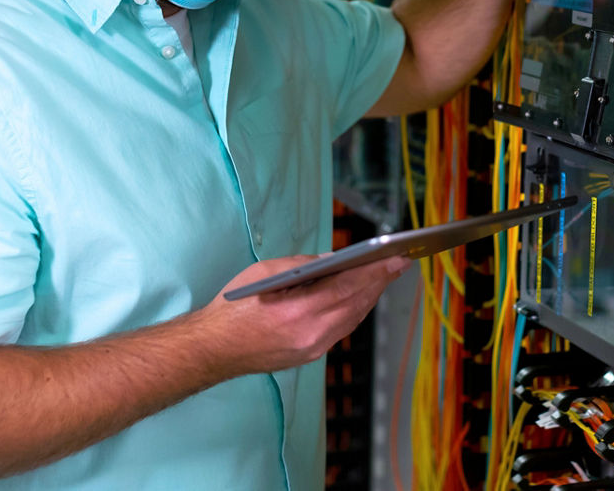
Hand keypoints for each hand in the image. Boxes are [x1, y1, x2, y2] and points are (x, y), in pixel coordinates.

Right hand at [196, 254, 410, 374]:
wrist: (213, 349)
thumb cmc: (234, 306)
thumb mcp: (264, 273)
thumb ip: (302, 266)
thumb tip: (334, 260)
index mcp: (297, 313)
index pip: (347, 288)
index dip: (376, 273)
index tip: (397, 258)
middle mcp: (310, 335)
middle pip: (356, 305)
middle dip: (380, 282)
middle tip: (400, 262)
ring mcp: (312, 349)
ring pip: (352, 319)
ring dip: (371, 296)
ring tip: (386, 275)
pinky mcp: (310, 356)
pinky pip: (342, 329)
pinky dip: (356, 310)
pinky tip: (363, 296)